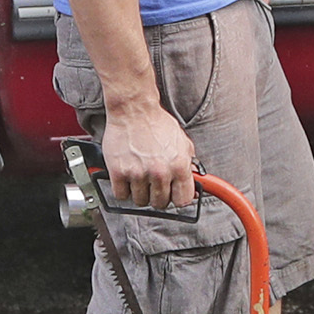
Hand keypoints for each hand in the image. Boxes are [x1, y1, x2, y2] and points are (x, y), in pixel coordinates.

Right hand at [98, 92, 196, 213]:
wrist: (134, 110)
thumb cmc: (156, 123)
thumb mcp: (183, 142)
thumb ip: (189, 165)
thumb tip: (194, 184)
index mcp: (178, 166)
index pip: (183, 200)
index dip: (177, 198)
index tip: (172, 195)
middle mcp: (159, 172)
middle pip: (160, 203)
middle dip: (157, 196)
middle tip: (153, 184)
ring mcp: (138, 174)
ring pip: (140, 201)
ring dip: (139, 192)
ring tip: (140, 177)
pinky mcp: (119, 172)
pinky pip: (121, 195)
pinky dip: (123, 189)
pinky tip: (127, 178)